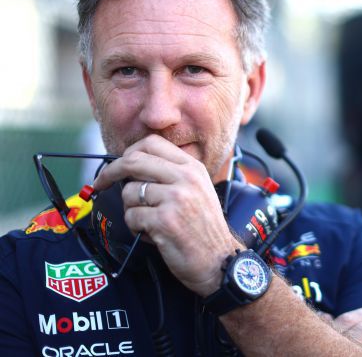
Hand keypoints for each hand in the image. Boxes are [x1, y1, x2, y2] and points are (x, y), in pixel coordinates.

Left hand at [93, 134, 239, 296]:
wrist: (219, 259)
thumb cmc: (204, 228)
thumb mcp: (198, 190)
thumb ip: (172, 174)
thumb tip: (133, 165)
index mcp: (193, 168)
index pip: (153, 143)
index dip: (129, 152)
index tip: (119, 164)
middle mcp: (186, 178)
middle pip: (134, 160)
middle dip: (110, 172)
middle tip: (101, 183)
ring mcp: (176, 198)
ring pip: (129, 192)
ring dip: (130, 209)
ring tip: (148, 221)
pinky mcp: (165, 220)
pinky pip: (131, 216)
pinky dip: (136, 228)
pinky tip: (152, 234)